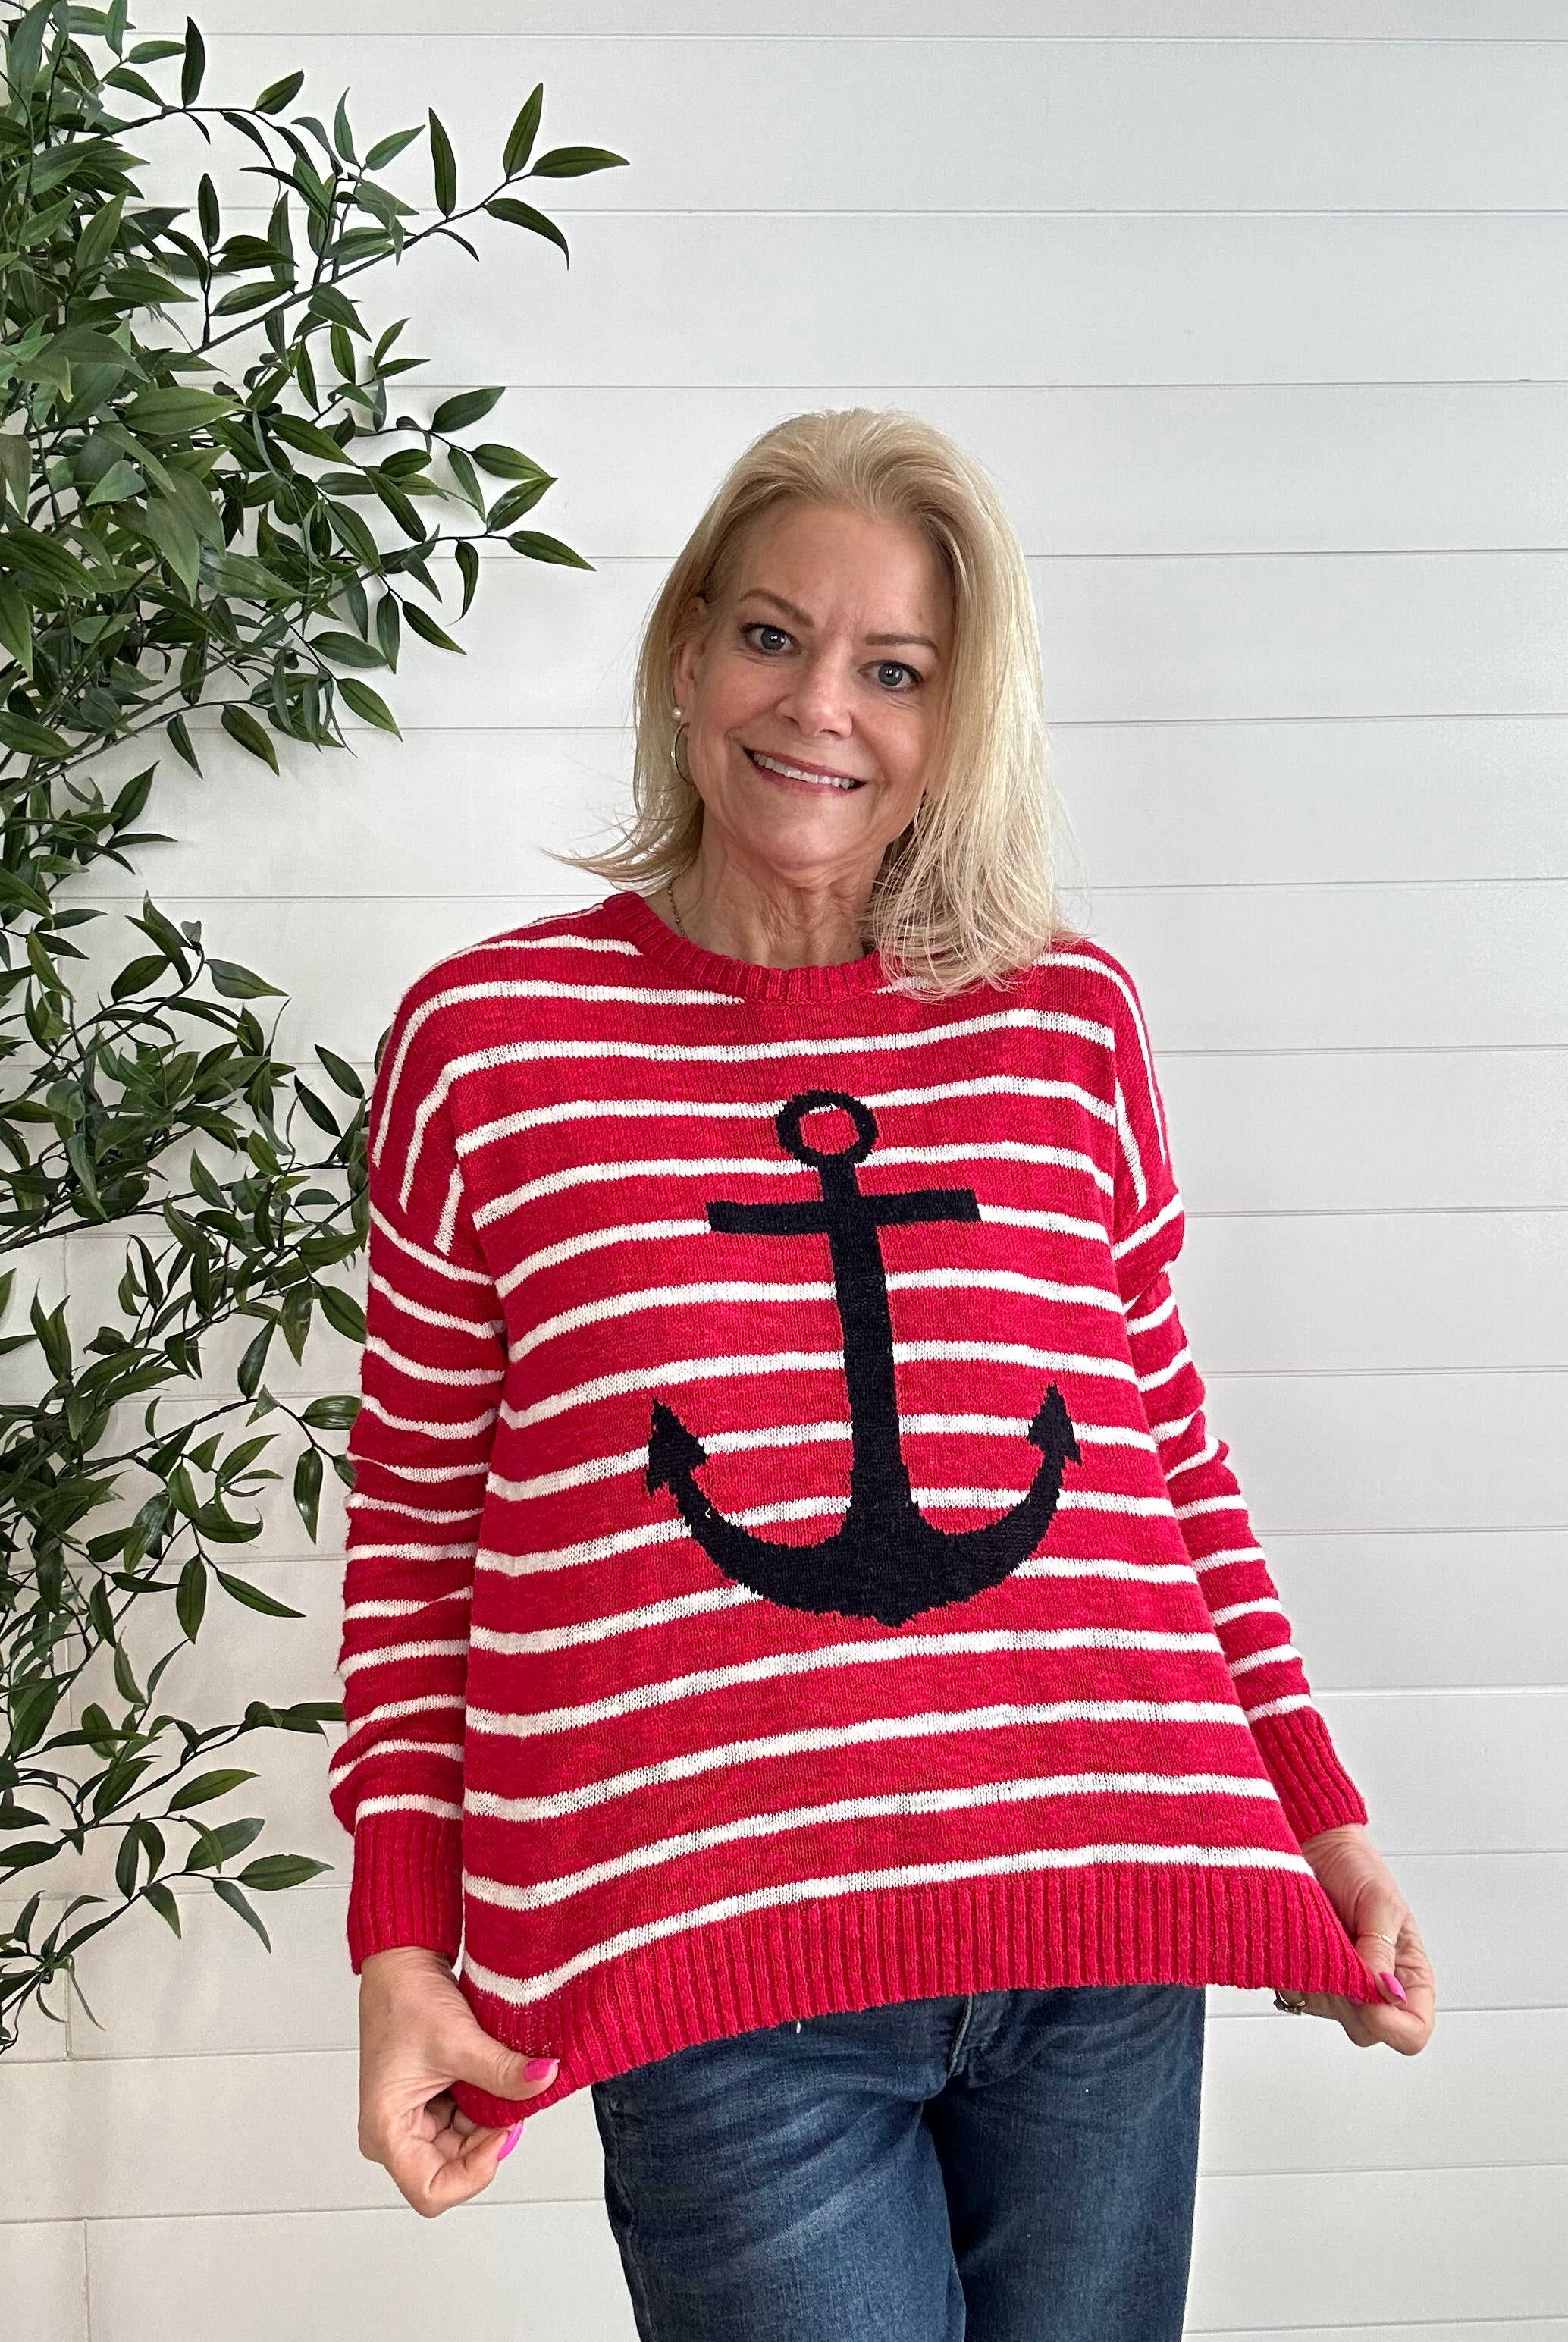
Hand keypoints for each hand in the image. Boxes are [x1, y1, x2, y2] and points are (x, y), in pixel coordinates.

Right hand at [358, 1945, 559, 2215]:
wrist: (402, 1961)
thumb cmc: (404, 1997)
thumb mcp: (458, 2040)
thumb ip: (503, 2071)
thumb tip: (545, 2079)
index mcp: (386, 2132)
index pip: (433, 2191)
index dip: (474, 2171)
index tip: (502, 2131)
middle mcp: (395, 2135)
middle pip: (452, 2171)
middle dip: (488, 2141)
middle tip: (512, 2101)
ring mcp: (413, 2122)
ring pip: (464, 2149)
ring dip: (490, 2123)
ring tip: (503, 2083)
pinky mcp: (429, 2106)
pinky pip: (465, 2124)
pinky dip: (487, 2108)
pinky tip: (495, 2080)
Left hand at [1288, 1823, 1435, 2054]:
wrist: (1316, 1846)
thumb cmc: (1357, 1869)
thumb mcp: (1381, 1902)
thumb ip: (1381, 1948)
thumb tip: (1383, 1990)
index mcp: (1409, 1974)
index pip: (1413, 2029)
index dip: (1394, 2026)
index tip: (1372, 1997)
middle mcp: (1376, 1987)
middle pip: (1368, 2031)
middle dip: (1353, 2002)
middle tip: (1342, 1955)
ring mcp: (1339, 1986)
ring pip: (1331, 2013)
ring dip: (1322, 1981)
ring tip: (1323, 1936)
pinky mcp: (1307, 1976)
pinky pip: (1298, 1992)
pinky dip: (1297, 1971)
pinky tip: (1303, 1940)